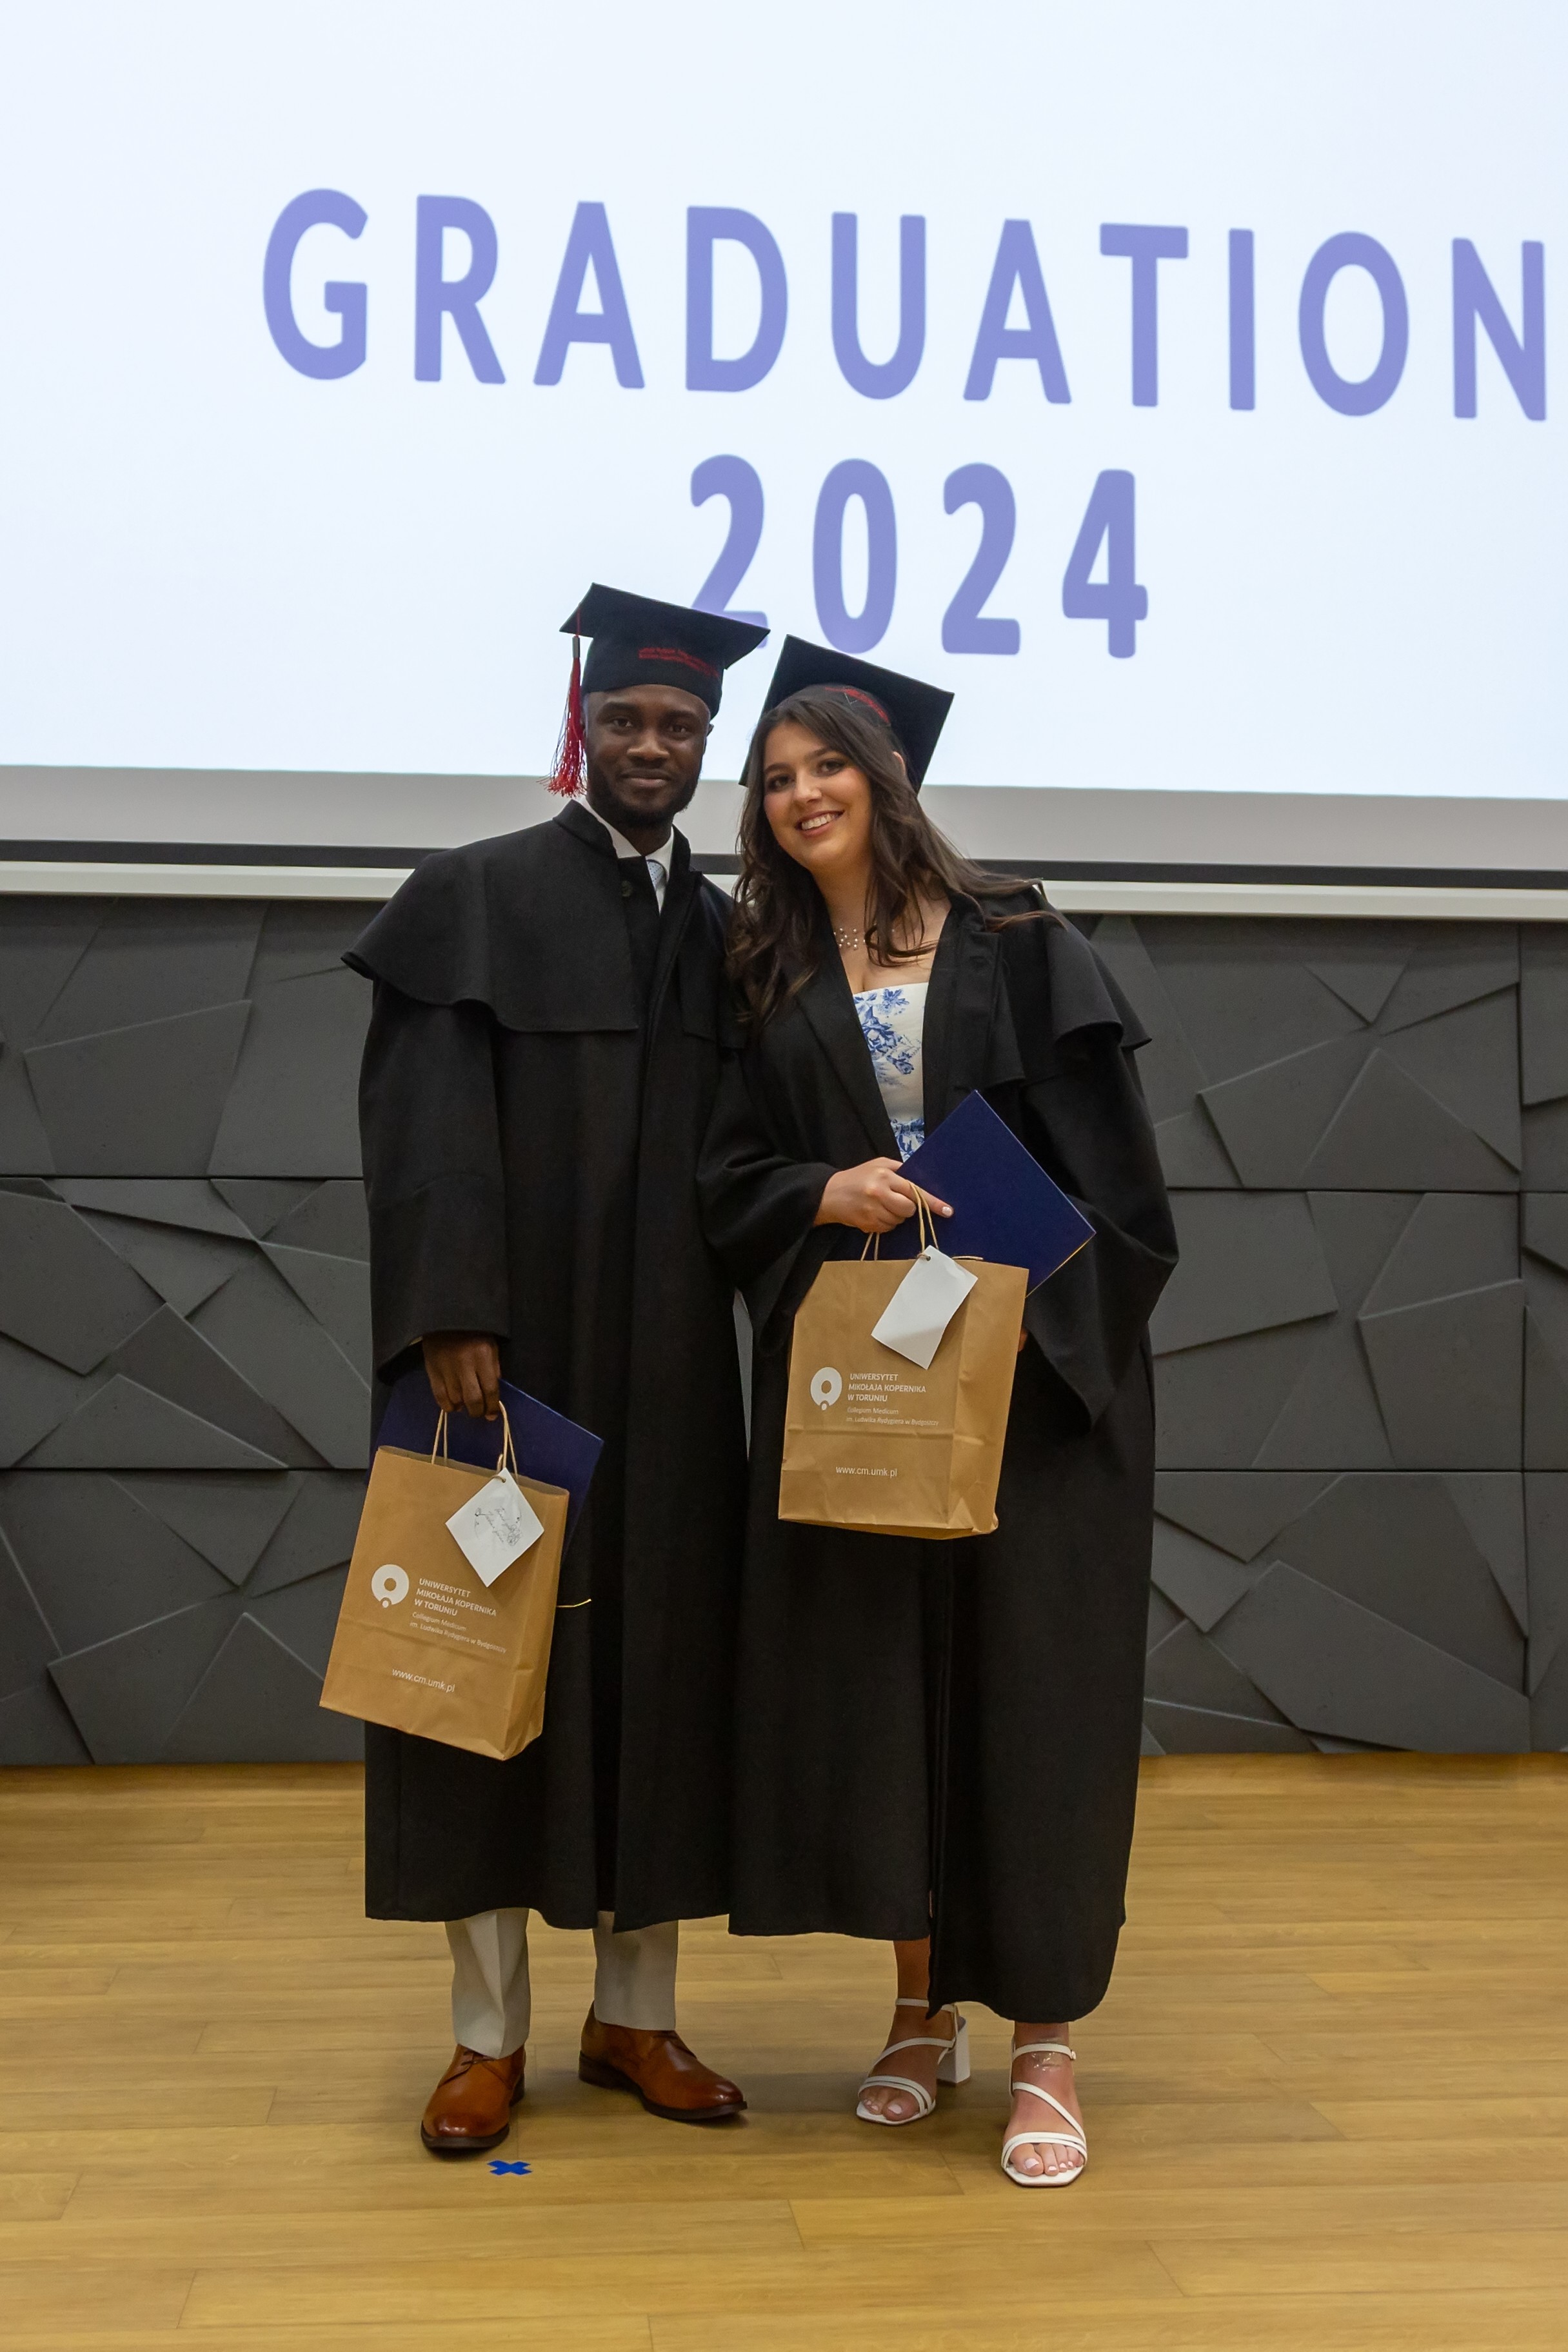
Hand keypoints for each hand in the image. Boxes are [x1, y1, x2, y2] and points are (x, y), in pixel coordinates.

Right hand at [422, 1332, 501, 1418]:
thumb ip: (493, 1368)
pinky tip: (453, 1405)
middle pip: (473, 1399)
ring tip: (465, 1405)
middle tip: (479, 1412)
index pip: (490, 1389)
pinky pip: (439, 1396)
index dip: (492, 1406)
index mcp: (483, 1355)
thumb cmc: (472, 1331)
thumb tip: (492, 1394)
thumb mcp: (490, 1345)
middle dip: (478, 1411)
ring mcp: (446, 1368)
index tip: (492, 1414)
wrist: (444, 1317)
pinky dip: (447, 1405)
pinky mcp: (431, 1370)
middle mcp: (465, 1364)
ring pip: (456, 1399)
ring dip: (462, 1407)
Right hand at [813, 1160, 952, 1234]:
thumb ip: (900, 1171)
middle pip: (909, 1209)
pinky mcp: (868, 1225)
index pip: (915, 1190)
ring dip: (895, 1215)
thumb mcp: (878, 1165)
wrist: (828, 1194)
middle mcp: (879, 1193)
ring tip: (880, 1205)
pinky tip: (873, 1213)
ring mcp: (873, 1211)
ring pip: (899, 1220)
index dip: (932, 1202)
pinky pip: (888, 1228)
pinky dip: (885, 1223)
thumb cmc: (857, 1177)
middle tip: (894, 1200)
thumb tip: (922, 1184)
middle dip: (907, 1207)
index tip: (948, 1211)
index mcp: (885, 1176)